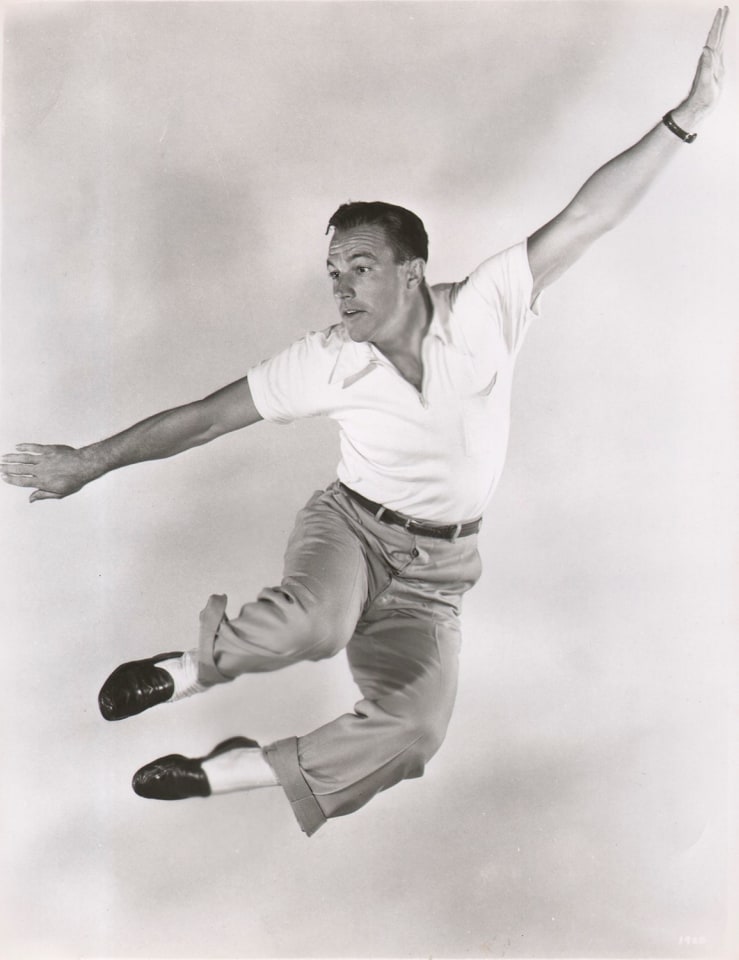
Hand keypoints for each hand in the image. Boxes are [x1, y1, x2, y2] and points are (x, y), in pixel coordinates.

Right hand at [1, 443, 92, 501]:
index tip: (4, 477)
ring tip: (3, 457)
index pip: (22, 481)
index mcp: (42, 482)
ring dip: (12, 458)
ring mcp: (44, 459)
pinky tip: (17, 446)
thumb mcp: (60, 493)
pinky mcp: (49, 450)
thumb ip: (43, 495)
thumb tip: (30, 499)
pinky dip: (24, 446)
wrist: (84, 465)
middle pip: (20, 469)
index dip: (12, 479)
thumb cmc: (74, 480)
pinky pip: (34, 447)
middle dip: (8, 468)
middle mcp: (40, 470)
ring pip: (24, 458)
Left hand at [679, 6, 728, 120]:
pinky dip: (721, 44)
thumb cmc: (703, 97)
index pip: (715, 36)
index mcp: (709, 58)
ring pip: (718, 42)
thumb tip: (705, 49)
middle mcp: (710, 58)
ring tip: (724, 19)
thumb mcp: (706, 81)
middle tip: (724, 8)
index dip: (718, 23)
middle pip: (716, 36)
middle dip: (720, 22)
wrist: (698, 107)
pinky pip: (719, 52)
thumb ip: (706, 65)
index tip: (722, 10)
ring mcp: (712, 63)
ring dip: (721, 30)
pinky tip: (720, 43)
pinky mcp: (715, 70)